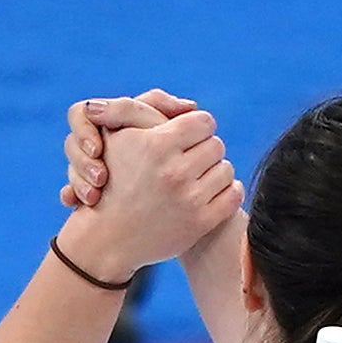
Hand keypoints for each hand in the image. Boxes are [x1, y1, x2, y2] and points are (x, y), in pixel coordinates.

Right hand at [58, 109, 239, 283]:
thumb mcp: (116, 136)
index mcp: (156, 145)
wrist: (108, 236)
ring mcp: (189, 200)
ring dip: (214, 172)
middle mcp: (174, 172)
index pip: (204, 122)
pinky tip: (209, 193)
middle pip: (217, 145)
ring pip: (226, 169)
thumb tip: (192, 106)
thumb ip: (148, 106)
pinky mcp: (199, 223)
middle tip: (189, 160)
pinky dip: (226, 192)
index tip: (186, 138)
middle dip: (204, 150)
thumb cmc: (112, 180)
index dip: (196, 128)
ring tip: (196, 178)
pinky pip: (233, 195)